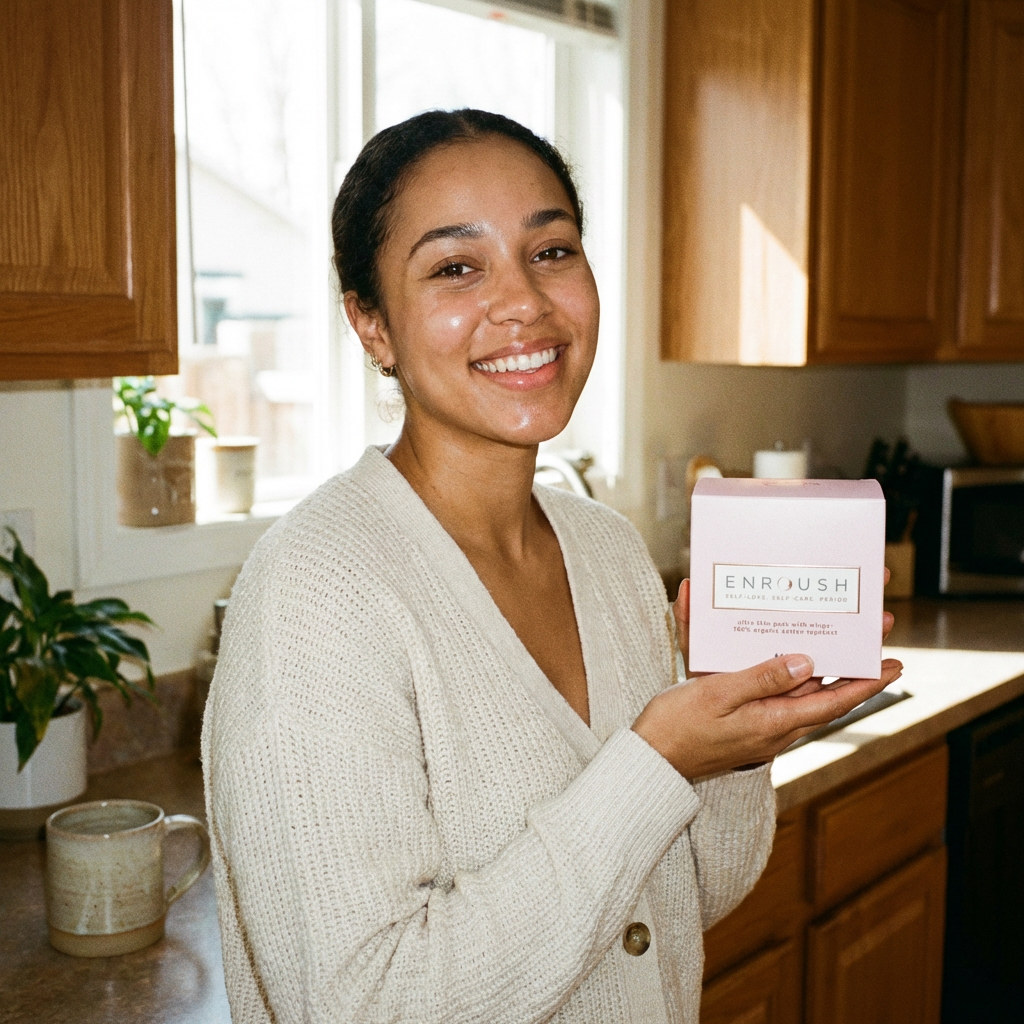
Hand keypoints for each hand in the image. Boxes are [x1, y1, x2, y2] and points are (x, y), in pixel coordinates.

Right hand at [631, 576, 901, 778]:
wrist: (649, 760)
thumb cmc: (676, 727)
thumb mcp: (716, 695)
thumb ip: (761, 678)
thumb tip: (807, 662)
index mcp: (772, 723)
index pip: (832, 702)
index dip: (866, 683)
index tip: (894, 665)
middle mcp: (774, 727)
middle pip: (823, 694)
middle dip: (850, 666)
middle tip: (873, 636)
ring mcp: (760, 727)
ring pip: (801, 694)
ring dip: (822, 667)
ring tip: (838, 640)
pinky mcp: (745, 724)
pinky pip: (774, 694)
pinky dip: (783, 671)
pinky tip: (780, 653)